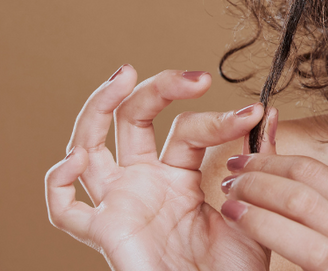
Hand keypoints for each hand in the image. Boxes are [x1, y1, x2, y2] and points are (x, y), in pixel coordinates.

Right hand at [45, 65, 275, 270]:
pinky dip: (58, 181)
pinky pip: (64, 210)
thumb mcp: (256, 204)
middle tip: (193, 76)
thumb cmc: (236, 268)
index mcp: (179, 175)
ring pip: (89, 145)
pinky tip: (76, 159)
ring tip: (123, 76)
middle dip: (156, 88)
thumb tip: (269, 112)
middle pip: (132, 120)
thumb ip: (260, 158)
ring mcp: (122, 202)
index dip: (219, 116)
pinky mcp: (104, 231)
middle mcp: (145, 182)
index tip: (255, 112)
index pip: (188, 128)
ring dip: (98, 107)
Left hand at [219, 153, 327, 270]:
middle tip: (232, 174)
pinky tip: (242, 223)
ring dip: (258, 197)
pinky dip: (267, 228)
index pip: (321, 173)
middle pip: (308, 185)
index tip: (250, 160)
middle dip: (262, 173)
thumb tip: (297, 188)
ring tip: (230, 197)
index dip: (278, 160)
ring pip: (303, 208)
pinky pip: (307, 250)